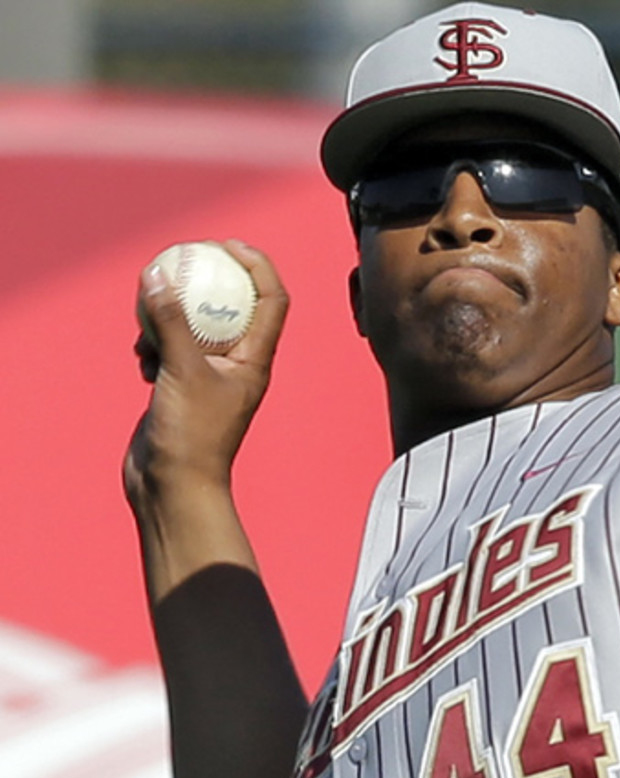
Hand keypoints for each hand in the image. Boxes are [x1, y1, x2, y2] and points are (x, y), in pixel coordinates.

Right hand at [124, 239, 288, 513]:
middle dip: (209, 281)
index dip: (258, 265)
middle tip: (182, 258)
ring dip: (170, 319)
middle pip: (233, 307)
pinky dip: (155, 347)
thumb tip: (158, 274)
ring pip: (195, 329)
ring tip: (149, 327)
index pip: (272, 300)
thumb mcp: (180, 370)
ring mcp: (210, 377)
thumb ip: (170, 322)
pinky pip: (171, 352)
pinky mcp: (183, 389)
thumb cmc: (191, 436)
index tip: (228, 244)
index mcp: (256, 359)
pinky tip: (141, 360)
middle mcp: (239, 365)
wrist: (171, 486)